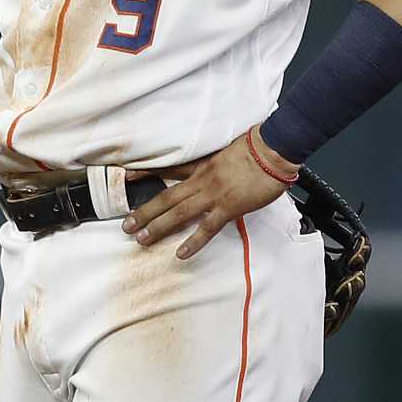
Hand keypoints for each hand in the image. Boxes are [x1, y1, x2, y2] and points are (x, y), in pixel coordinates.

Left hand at [125, 129, 299, 259]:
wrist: (274, 150)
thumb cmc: (258, 147)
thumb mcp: (230, 149)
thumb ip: (219, 160)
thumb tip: (218, 165)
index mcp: (203, 165)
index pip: (169, 168)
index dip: (147, 172)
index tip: (127, 177)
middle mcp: (202, 181)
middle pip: (166, 197)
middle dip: (145, 212)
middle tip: (127, 225)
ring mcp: (213, 195)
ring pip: (178, 213)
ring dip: (158, 227)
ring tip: (142, 239)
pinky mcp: (228, 207)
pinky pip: (207, 228)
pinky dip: (193, 242)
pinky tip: (181, 254)